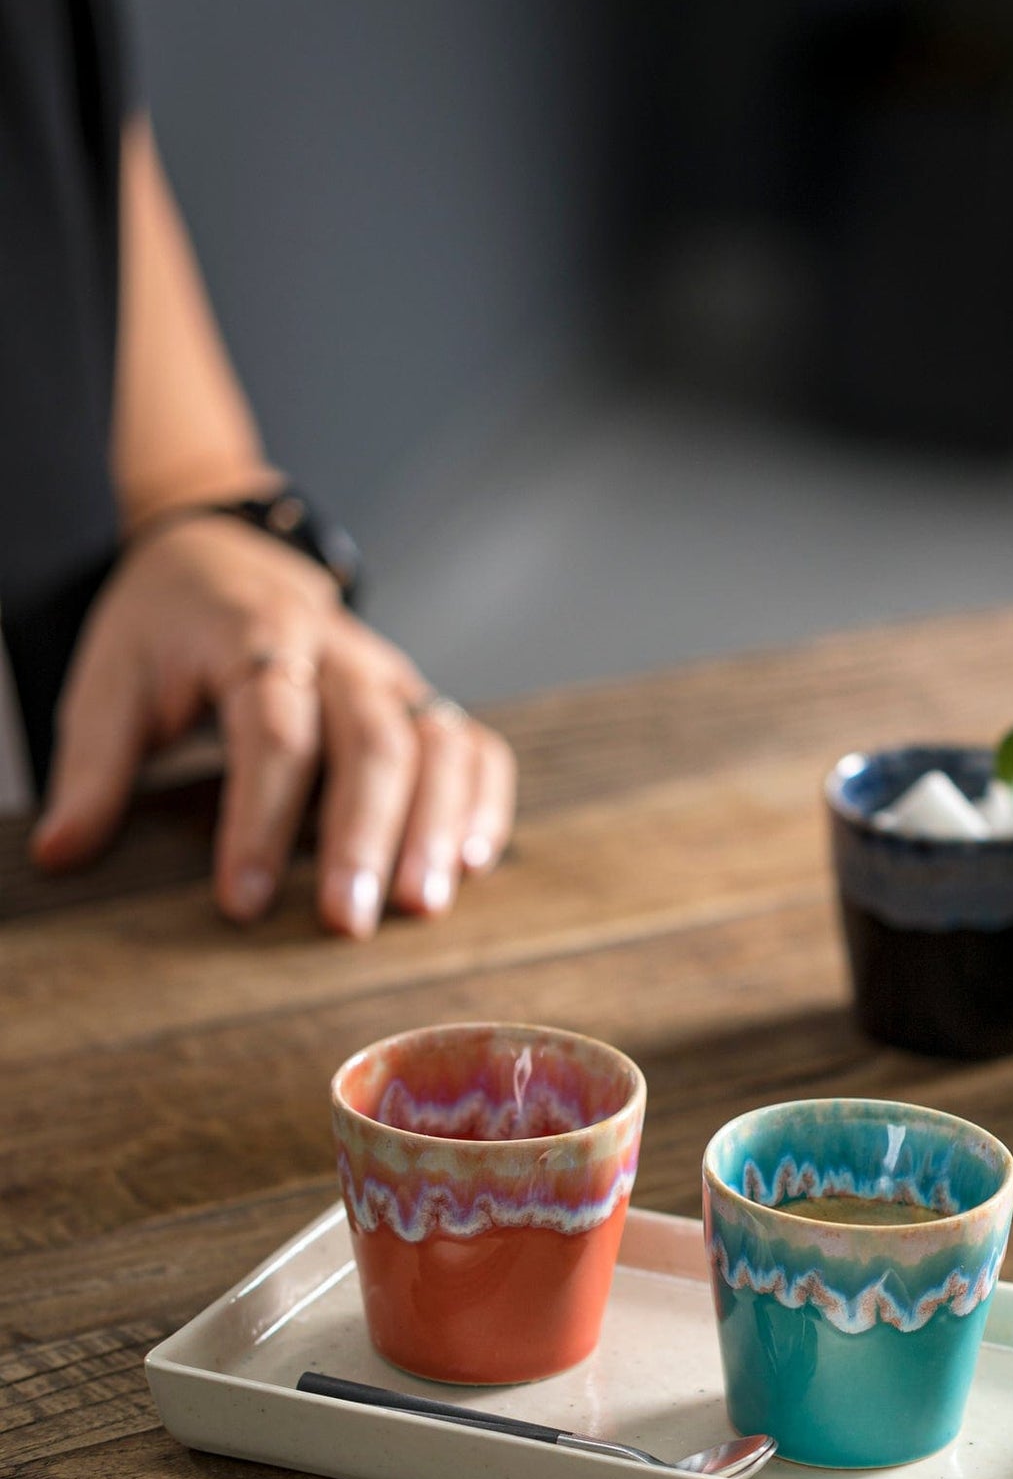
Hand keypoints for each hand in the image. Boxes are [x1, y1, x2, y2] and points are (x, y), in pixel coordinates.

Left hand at [30, 517, 516, 935]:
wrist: (225, 558)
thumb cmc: (168, 630)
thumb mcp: (110, 684)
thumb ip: (94, 770)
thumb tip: (61, 856)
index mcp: (257, 640)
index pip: (273, 733)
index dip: (260, 821)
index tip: (243, 901)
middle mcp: (342, 655)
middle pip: (373, 741)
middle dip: (365, 836)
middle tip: (349, 921)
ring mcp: (393, 676)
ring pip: (439, 743)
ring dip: (437, 826)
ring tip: (422, 904)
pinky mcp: (423, 701)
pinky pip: (477, 746)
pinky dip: (485, 802)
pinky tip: (474, 862)